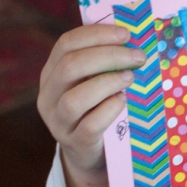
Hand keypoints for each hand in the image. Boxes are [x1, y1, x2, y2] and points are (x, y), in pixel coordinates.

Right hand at [36, 23, 145, 186]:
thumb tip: (133, 37)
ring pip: (75, 98)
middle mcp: (48, 96)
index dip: (96, 34)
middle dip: (108, 56)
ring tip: (131, 78)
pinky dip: (109, 110)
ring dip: (108, 83)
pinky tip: (124, 101)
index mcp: (51, 73)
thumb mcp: (93, 82)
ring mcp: (58, 122)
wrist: (90, 153)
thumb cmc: (96, 108)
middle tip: (138, 56)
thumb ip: (102, 62)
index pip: (66, 44)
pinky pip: (90, 125)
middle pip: (71, 66)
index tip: (125, 34)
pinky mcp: (74, 143)